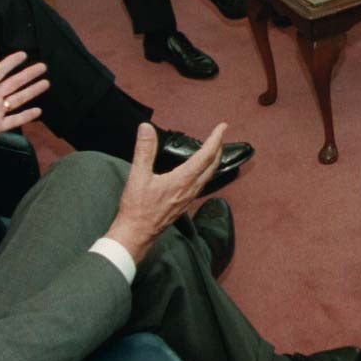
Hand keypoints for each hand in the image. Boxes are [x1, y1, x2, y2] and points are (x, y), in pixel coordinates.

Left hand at [0, 49, 48, 160]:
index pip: (0, 70)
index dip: (11, 62)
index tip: (23, 54)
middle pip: (15, 83)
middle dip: (29, 74)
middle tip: (42, 66)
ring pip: (18, 99)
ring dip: (32, 91)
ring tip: (45, 83)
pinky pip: (15, 120)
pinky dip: (26, 116)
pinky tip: (38, 111)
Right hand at [105, 123, 226, 257]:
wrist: (137, 234)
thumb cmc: (137, 207)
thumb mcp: (138, 176)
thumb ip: (144, 150)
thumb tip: (146, 128)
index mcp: (183, 180)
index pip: (206, 155)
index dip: (216, 139)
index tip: (223, 126)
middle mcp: (191, 189)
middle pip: (213, 166)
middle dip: (218, 148)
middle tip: (220, 135)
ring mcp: (189, 198)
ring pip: (209, 175)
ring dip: (213, 160)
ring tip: (213, 149)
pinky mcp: (185, 204)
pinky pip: (201, 184)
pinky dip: (205, 172)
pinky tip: (198, 170)